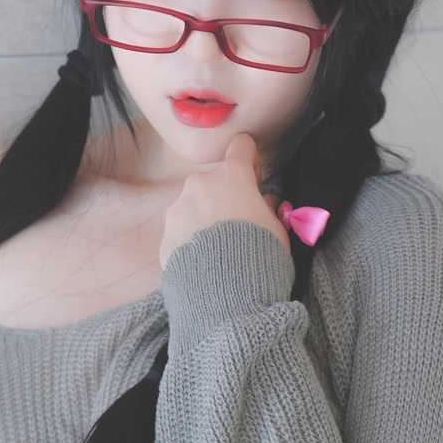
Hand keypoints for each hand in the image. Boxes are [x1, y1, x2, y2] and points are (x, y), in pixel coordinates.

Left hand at [158, 131, 289, 271]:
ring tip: (217, 251)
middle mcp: (200, 185)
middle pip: (213, 182)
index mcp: (232, 176)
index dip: (249, 159)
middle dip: (223, 197)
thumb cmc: (260, 256)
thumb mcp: (277, 230)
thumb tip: (265, 202)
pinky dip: (191, 242)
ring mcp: (178, 210)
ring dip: (204, 219)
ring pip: (193, 206)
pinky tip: (203, 264)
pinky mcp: (165, 237)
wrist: (224, 295)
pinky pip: (181, 232)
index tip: (253, 174)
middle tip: (236, 226)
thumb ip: (268, 209)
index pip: (241, 147)